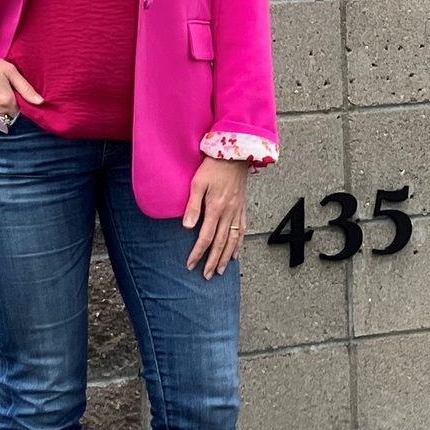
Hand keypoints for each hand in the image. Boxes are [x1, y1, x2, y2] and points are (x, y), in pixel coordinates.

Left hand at [183, 157, 247, 279]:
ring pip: (233, 240)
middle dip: (212, 261)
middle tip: (206, 275)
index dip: (198, 253)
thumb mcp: (198, 183)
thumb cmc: (214, 166)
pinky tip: (235, 253)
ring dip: (225, 257)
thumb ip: (193, 206)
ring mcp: (237, 211)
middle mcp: (229, 213)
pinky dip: (239, 244)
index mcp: (216, 208)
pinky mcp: (242, 207)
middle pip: (221, 244)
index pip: (206, 238)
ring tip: (220, 270)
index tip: (191, 264)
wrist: (236, 153)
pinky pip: (242, 230)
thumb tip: (187, 227)